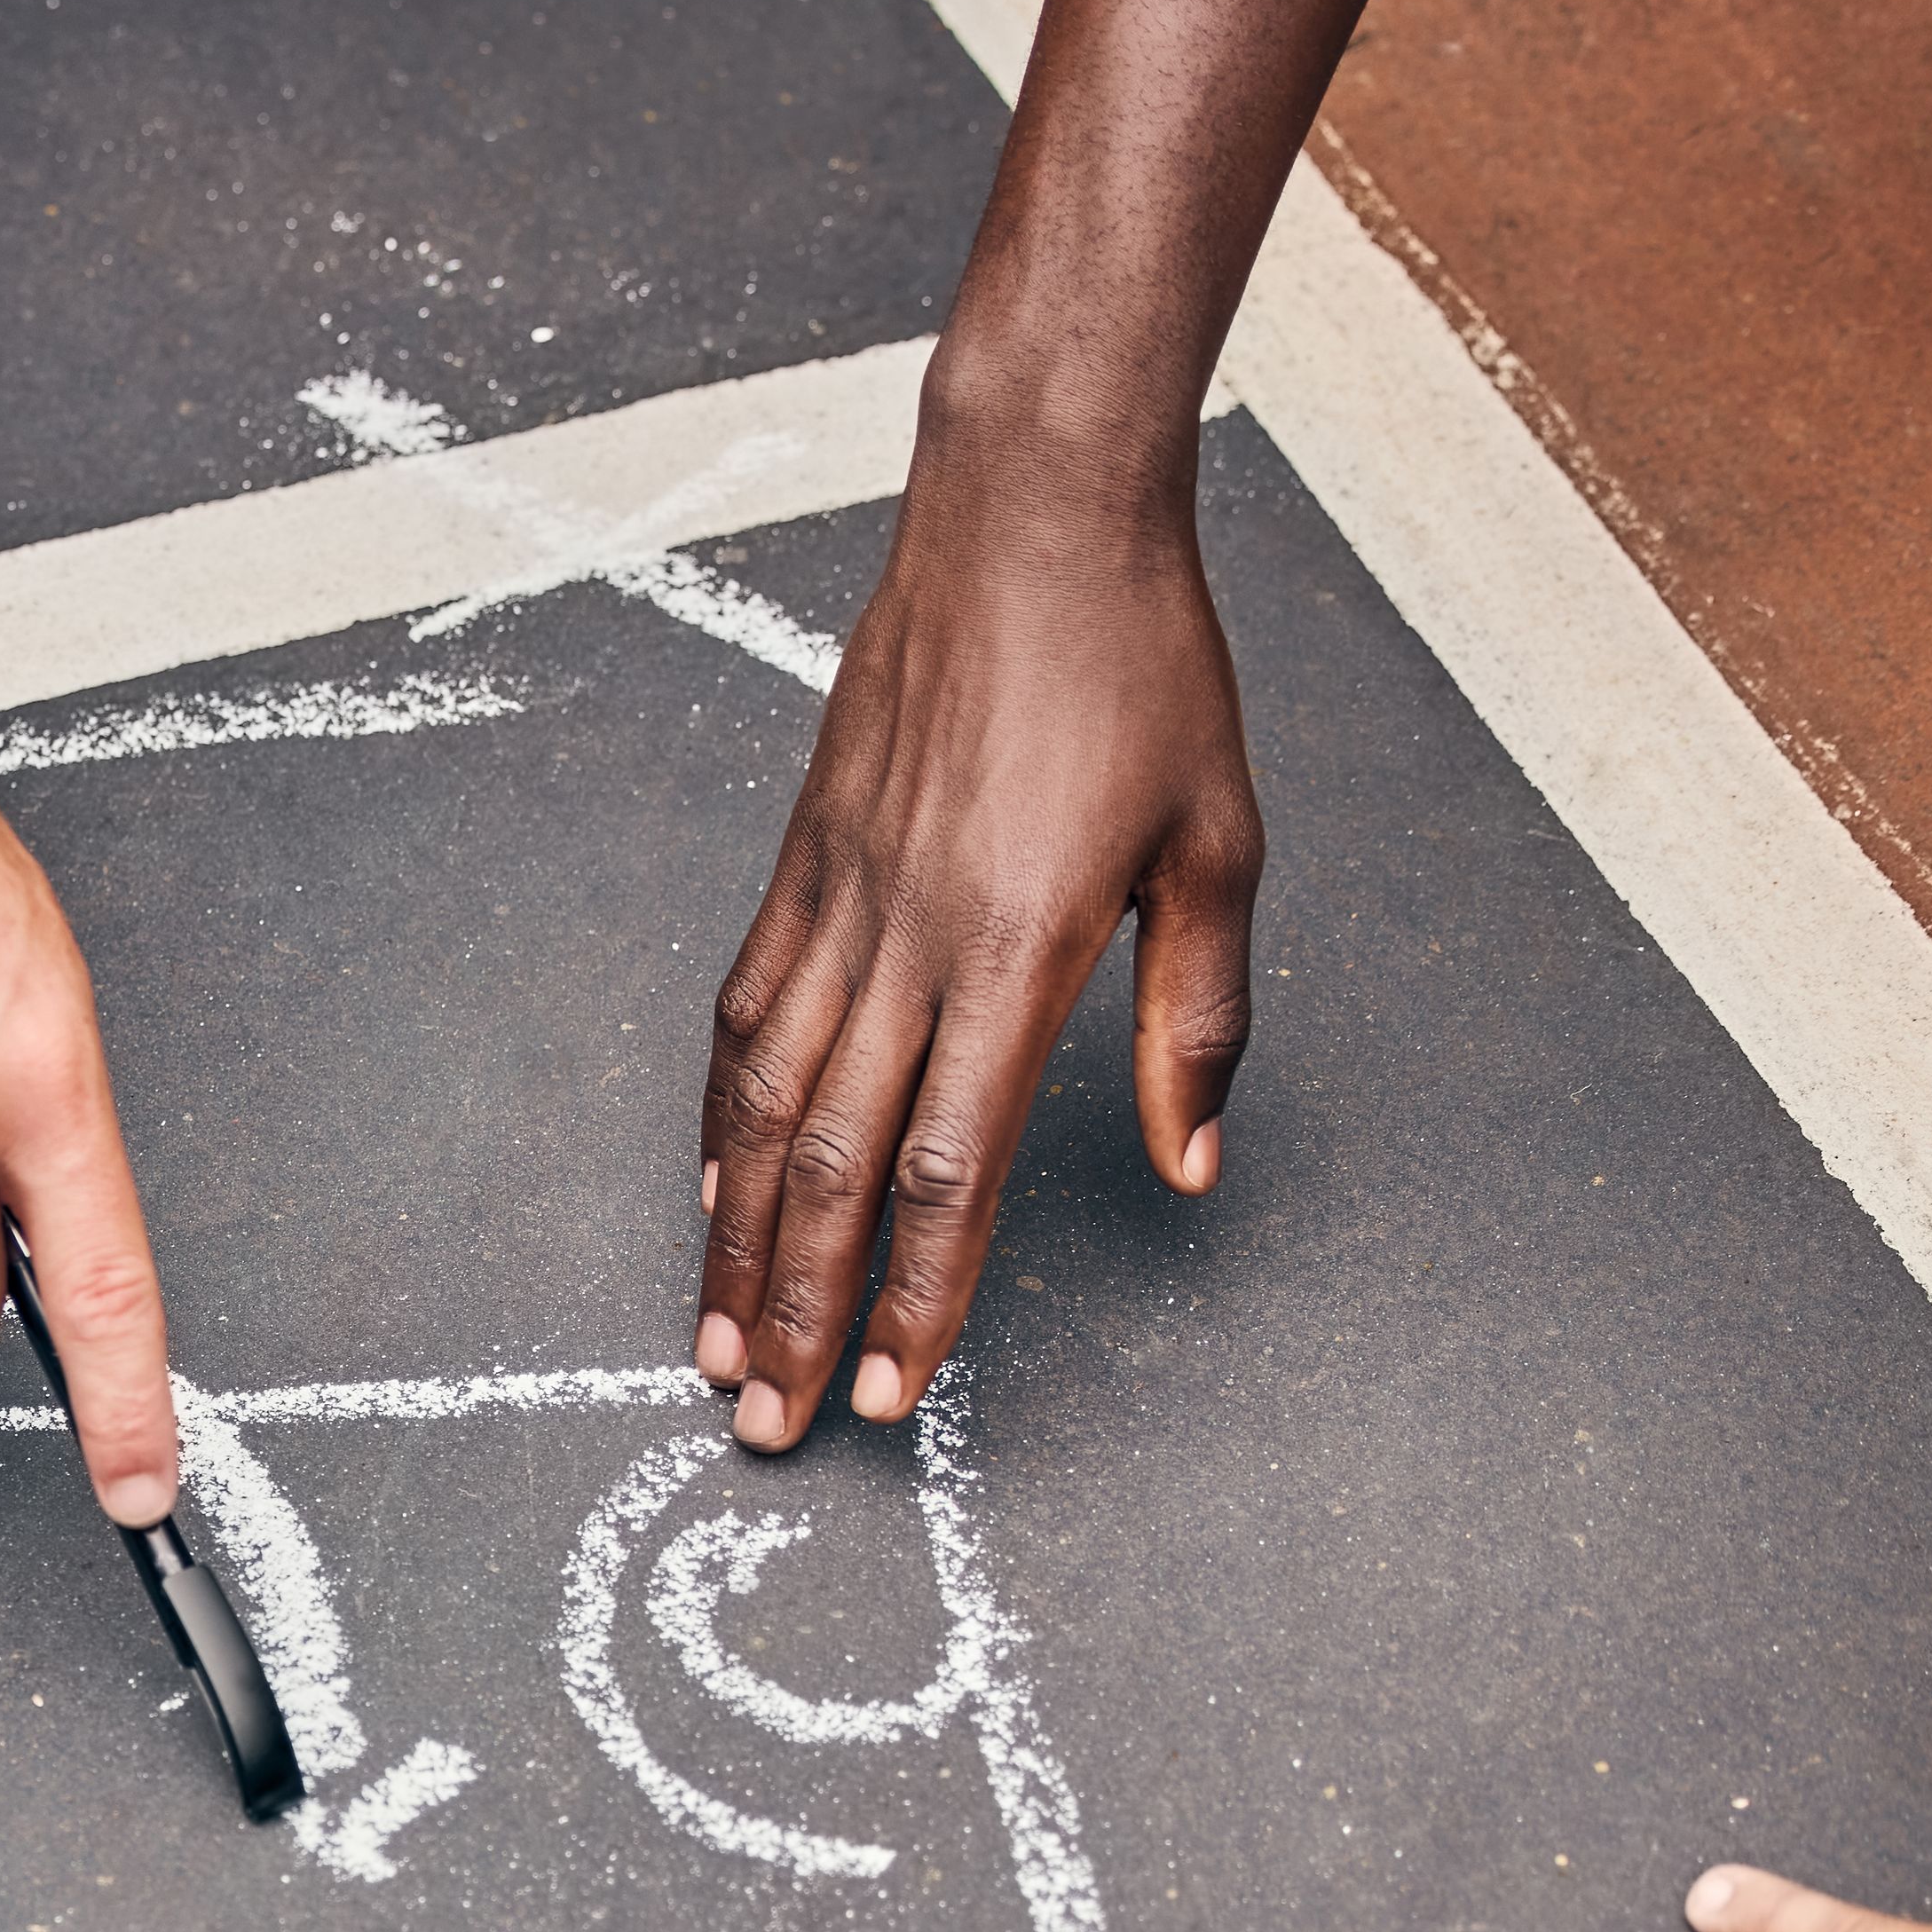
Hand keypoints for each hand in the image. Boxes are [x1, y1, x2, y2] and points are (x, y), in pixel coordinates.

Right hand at [697, 440, 1257, 1447]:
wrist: (1029, 511)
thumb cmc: (1142, 665)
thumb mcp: (1220, 841)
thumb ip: (1200, 1018)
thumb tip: (1192, 1163)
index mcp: (1018, 947)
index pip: (949, 1167)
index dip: (919, 1293)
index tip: (895, 1389)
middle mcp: (909, 937)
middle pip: (833, 1167)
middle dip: (799, 1310)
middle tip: (769, 1419)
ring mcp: (840, 897)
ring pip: (765, 1107)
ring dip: (736, 1241)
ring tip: (717, 1341)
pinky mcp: (804, 858)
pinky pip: (743, 1014)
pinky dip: (718, 1119)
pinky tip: (710, 1188)